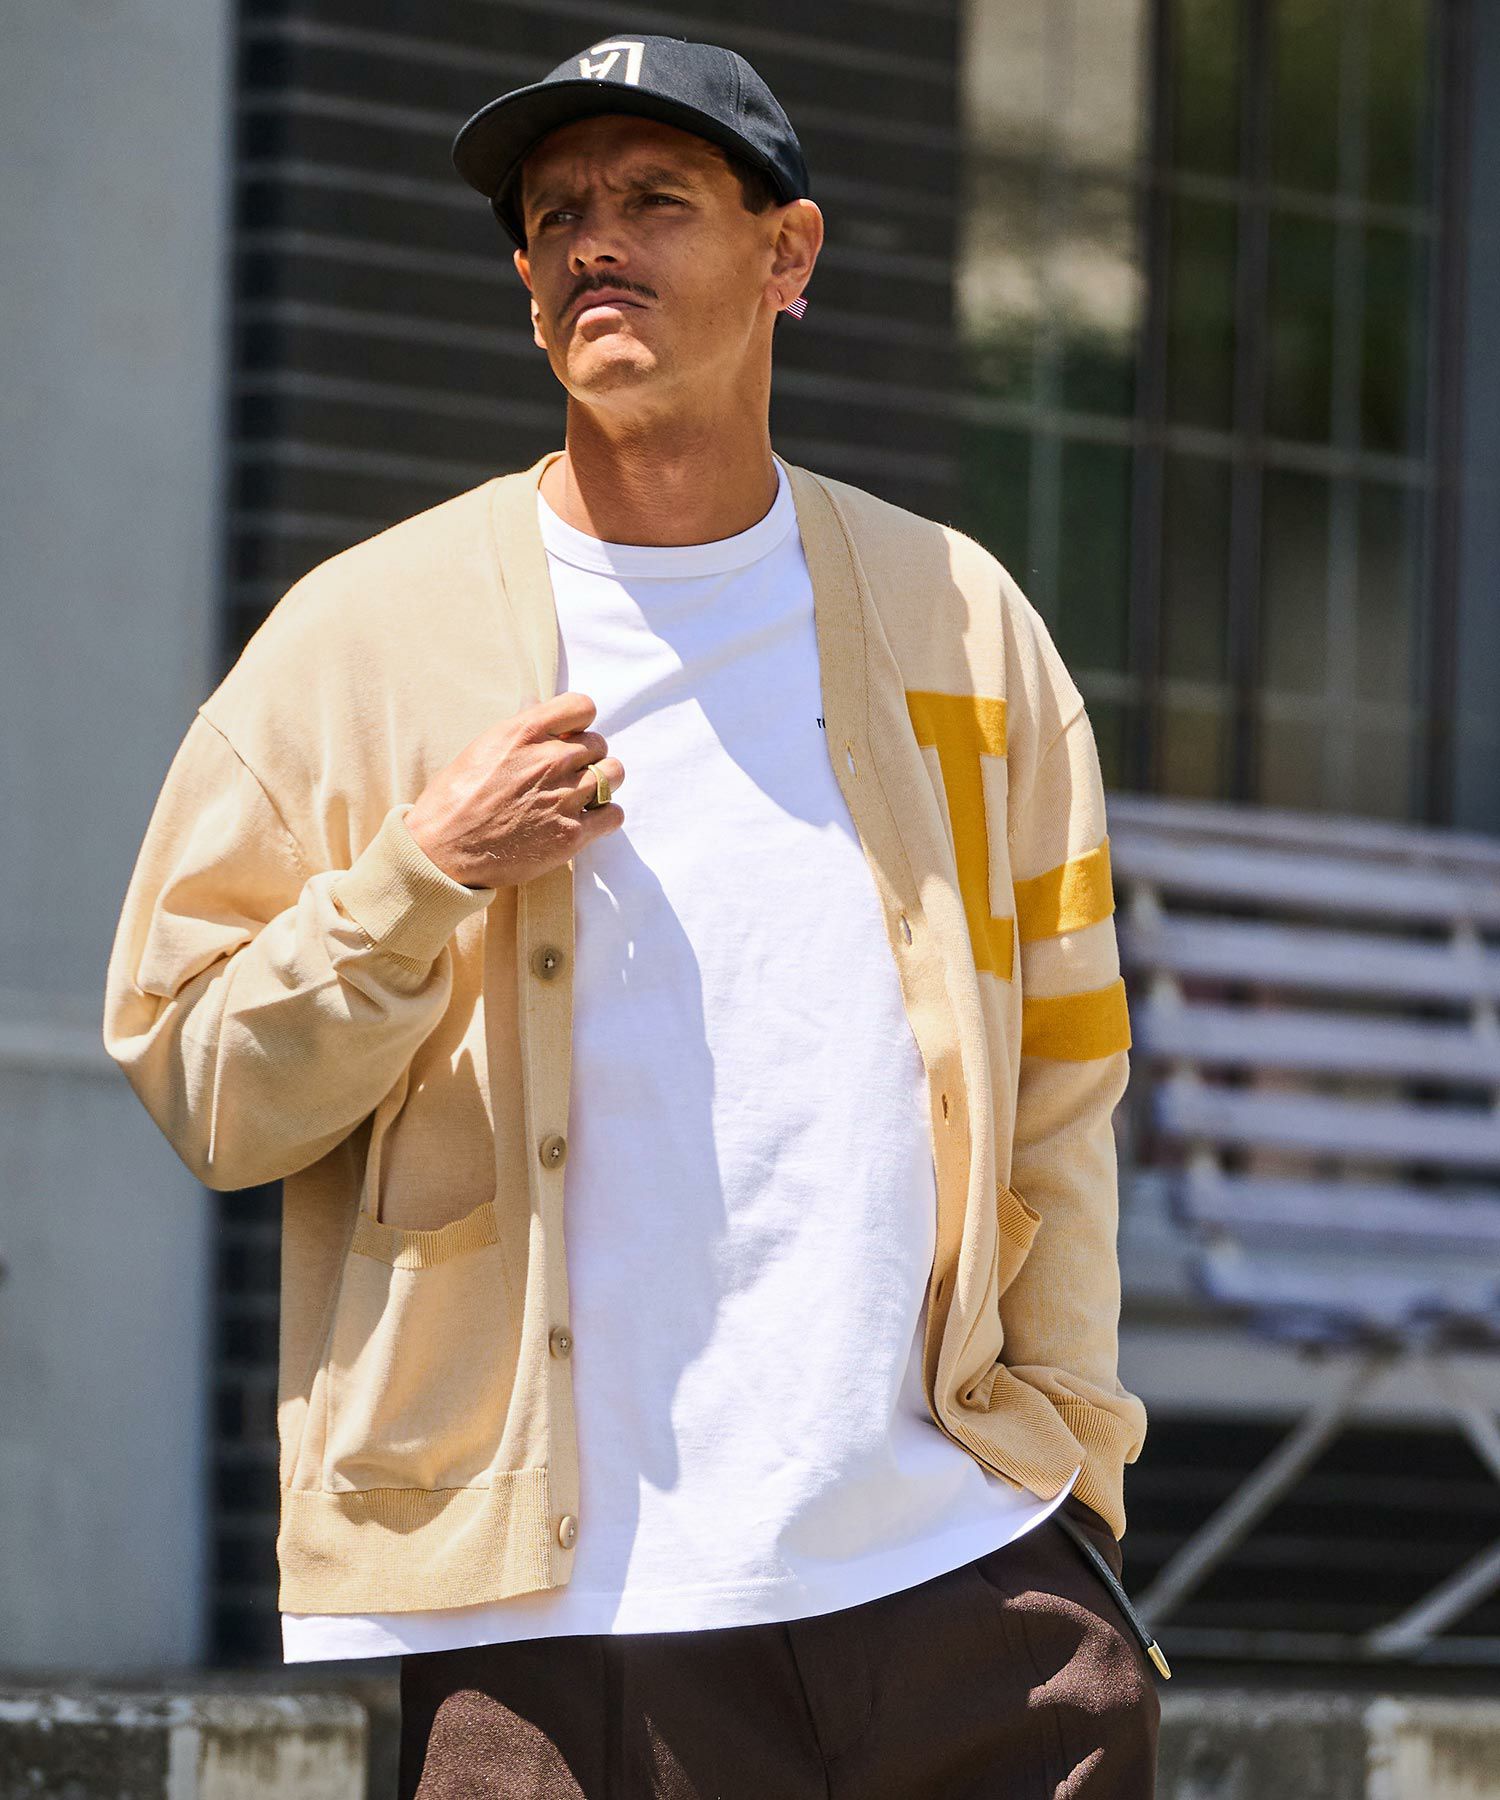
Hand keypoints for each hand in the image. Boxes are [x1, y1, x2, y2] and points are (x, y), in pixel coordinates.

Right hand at [404, 691, 624, 887]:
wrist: (442, 852)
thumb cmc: (454, 799)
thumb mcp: (481, 749)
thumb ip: (518, 727)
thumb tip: (534, 702)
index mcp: (524, 733)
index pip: (582, 706)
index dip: (579, 723)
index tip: (569, 737)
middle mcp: (549, 760)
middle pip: (599, 744)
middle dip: (587, 758)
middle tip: (566, 776)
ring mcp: (563, 797)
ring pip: (613, 774)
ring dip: (601, 784)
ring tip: (580, 796)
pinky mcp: (572, 834)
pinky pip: (614, 814)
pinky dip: (604, 817)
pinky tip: (585, 820)